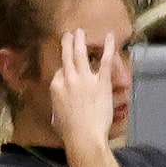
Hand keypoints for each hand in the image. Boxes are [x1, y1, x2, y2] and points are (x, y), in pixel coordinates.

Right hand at [49, 26, 121, 151]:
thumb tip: (61, 104)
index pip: (60, 71)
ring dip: (80, 41)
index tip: (68, 64)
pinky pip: (105, 62)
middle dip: (67, 44)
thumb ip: (58, 104)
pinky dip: (108, 48)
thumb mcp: (56, 115)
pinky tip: (110, 38)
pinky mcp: (101, 83)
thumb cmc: (69, 131)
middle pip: (66, 57)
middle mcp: (68, 79)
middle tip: (69, 34)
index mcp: (55, 87)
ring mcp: (84, 80)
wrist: (84, 135)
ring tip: (80, 31)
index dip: (66, 68)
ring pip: (80, 55)